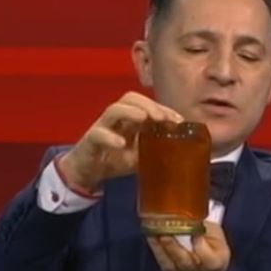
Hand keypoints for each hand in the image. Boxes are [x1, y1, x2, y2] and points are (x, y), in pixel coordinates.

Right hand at [59, 92, 182, 191]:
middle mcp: (117, 119)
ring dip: (130, 112)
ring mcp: (102, 127)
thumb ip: (157, 150)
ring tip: (144, 119)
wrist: (88, 172)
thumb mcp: (141, 156)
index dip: (164, 109)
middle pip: (130, 99)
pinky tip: (121, 144)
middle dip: (148, 105)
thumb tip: (183, 153)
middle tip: (162, 118)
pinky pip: (98, 134)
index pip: (147, 105)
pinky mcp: (90, 141)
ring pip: (113, 111)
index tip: (179, 121)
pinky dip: (110, 137)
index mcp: (131, 119)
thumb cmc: (116, 159)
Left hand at [147, 221, 230, 270]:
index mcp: (216, 263)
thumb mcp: (218, 237)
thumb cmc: (213, 249)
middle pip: (185, 262)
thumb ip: (207, 229)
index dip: (202, 247)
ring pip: (169, 262)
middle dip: (174, 246)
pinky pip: (160, 259)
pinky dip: (154, 246)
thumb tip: (192, 216)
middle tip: (166, 231)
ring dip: (160, 245)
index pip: (210, 260)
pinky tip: (150, 233)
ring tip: (154, 229)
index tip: (195, 233)